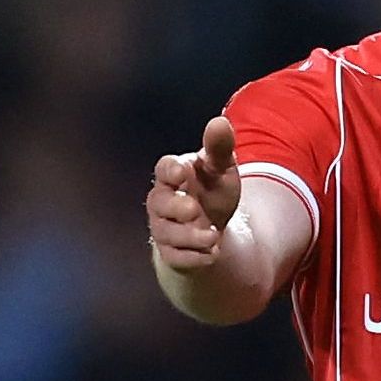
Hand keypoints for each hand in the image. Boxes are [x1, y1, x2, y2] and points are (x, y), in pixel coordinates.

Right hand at [147, 115, 241, 271]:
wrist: (213, 228)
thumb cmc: (212, 190)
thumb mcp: (221, 169)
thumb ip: (219, 148)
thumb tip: (220, 121)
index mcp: (173, 175)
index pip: (163, 169)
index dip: (169, 171)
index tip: (181, 172)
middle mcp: (162, 201)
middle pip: (159, 203)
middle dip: (176, 207)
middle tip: (194, 210)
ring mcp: (164, 228)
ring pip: (167, 234)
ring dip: (190, 236)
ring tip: (213, 235)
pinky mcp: (172, 253)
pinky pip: (177, 258)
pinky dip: (196, 257)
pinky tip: (213, 253)